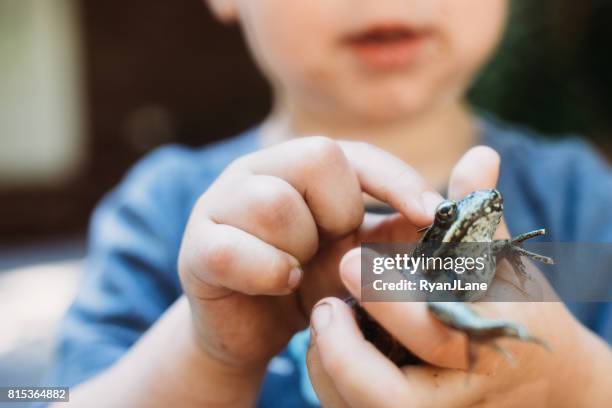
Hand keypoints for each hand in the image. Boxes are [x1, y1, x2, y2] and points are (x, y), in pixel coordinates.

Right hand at [178, 137, 443, 378]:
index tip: (432, 214)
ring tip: (302, 270)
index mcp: (297, 164)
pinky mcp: (197, 247)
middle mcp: (256, 171)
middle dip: (338, 213)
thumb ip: (408, 221)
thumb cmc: (315, 283)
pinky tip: (281, 284)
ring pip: (272, 202)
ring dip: (301, 247)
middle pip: (313, 159)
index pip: (351, 152)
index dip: (394, 179)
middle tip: (333, 248)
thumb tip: (478, 170)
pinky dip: (267, 271)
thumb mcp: (365, 254)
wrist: (256, 328)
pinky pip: (233, 248)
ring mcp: (220, 204)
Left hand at [307, 147, 611, 406]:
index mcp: (486, 347)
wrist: (530, 377)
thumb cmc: (511, 307)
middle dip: (343, 348)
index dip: (386, 298)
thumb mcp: (500, 262)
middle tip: (324, 304)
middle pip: (386, 395)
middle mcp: (456, 397)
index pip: (434, 334)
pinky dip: (330, 379)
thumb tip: (481, 154)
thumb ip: (481, 215)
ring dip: (329, 364)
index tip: (348, 258)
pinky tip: (332, 341)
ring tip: (325, 318)